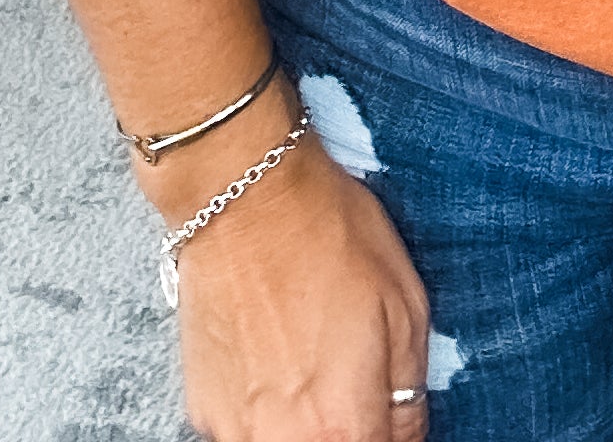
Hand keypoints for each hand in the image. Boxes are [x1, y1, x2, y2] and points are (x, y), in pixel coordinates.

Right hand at [144, 111, 430, 440]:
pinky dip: (268, 413)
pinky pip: (248, 432)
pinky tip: (276, 359)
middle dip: (350, 430)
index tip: (388, 410)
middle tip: (353, 384)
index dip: (392, 434)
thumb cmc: (327, 234)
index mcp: (345, 427)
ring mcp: (236, 431)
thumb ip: (409, 394)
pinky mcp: (203, 410)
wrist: (242, 194)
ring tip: (311, 366)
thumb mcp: (405, 305)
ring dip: (307, 428)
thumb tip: (407, 434)